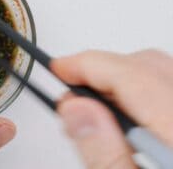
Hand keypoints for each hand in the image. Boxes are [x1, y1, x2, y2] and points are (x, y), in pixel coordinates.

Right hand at [53, 50, 172, 167]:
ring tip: (94, 112)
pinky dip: (143, 96)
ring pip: (161, 74)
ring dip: (122, 83)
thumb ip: (105, 154)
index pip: (129, 73)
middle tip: (71, 94)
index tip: (58, 69)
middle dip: (102, 72)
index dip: (86, 65)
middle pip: (148, 66)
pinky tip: (127, 123)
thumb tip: (76, 109)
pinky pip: (170, 91)